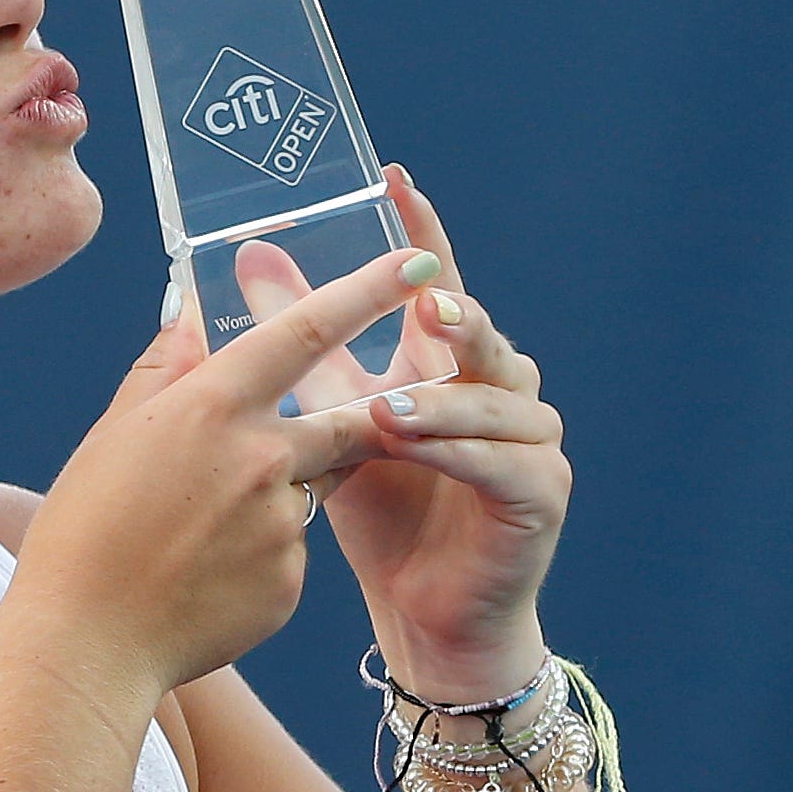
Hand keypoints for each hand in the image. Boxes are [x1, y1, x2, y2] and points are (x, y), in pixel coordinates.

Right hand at [9, 246, 437, 701]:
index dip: (369, 291)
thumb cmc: (82, 531)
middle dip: (353, 415)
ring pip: (313, 488)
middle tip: (309, 435)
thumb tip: (191, 314)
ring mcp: (284, 522)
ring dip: (278, 494)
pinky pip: (293, 551)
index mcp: (214, 406)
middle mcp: (263, 456)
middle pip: (347, 416)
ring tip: (201, 531)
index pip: (308, 331)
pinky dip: (259, 556)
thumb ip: (168, 368)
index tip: (417, 262)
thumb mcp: (113, 435)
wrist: (85, 642)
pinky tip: (203, 578)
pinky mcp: (293, 581)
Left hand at [317, 169, 565, 700]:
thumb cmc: (382, 512)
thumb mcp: (330, 416)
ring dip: (442, 399)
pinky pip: (505, 464)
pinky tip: (416, 448)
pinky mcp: (543, 496)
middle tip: (424, 302)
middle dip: (454, 315)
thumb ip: (301, 340)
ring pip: (496, 399)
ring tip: (386, 407)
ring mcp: (532, 441)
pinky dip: (458, 453)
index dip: (422, 234)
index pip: (438, 284)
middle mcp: (502, 390)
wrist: (422, 612)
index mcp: (451, 365)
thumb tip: (248, 257)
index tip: (396, 180)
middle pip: (482, 334)